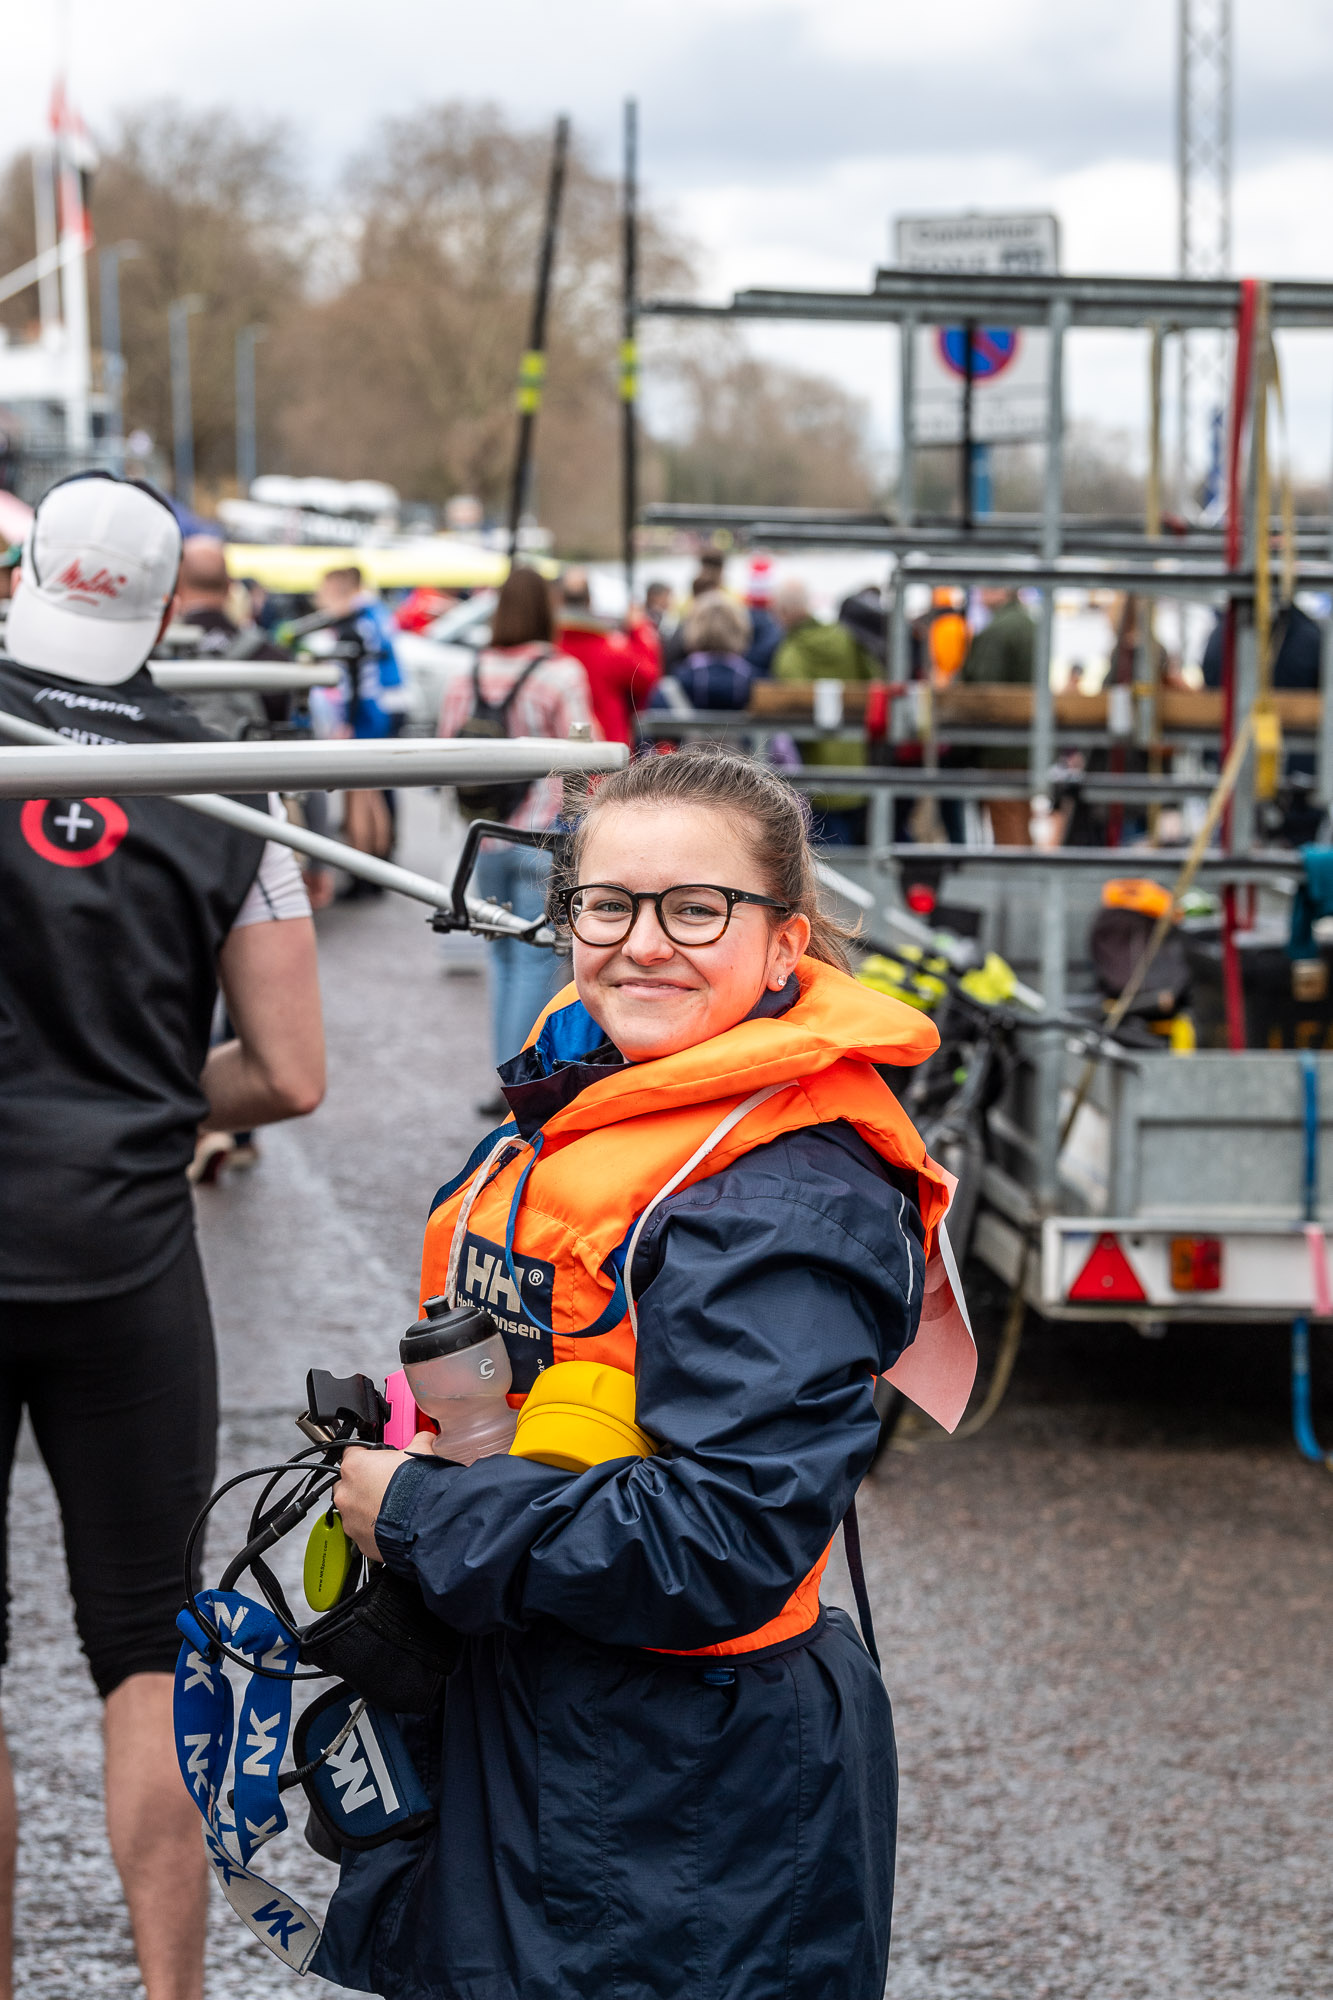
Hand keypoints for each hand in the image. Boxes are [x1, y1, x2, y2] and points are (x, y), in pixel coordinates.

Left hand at [333, 1434, 434, 1560]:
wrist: (423, 1521)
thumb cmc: (416, 1487)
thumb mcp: (420, 1452)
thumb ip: (417, 1442)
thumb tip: (425, 1438)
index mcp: (355, 1465)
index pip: (352, 1452)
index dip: (367, 1455)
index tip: (376, 1460)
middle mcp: (346, 1492)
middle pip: (347, 1483)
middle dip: (362, 1484)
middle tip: (383, 1485)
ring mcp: (349, 1517)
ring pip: (352, 1509)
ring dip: (365, 1507)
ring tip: (389, 1507)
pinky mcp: (357, 1538)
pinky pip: (361, 1530)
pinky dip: (371, 1528)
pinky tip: (390, 1524)